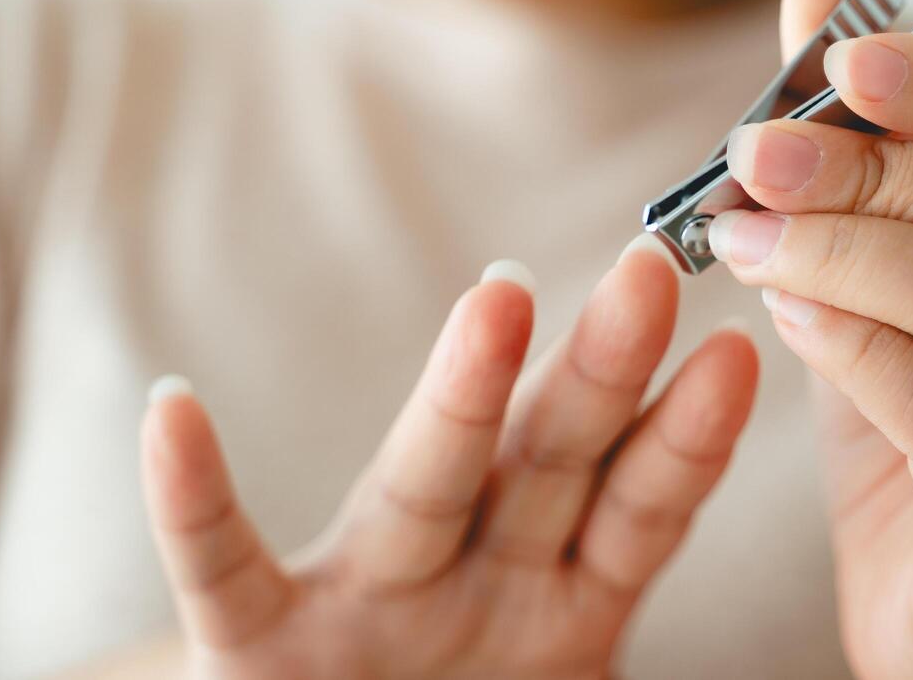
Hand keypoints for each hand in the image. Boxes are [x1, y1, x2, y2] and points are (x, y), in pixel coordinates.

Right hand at [140, 247, 757, 678]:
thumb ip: (634, 612)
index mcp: (566, 602)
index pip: (638, 508)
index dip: (684, 439)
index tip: (736, 351)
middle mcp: (476, 582)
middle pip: (547, 463)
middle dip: (599, 374)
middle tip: (653, 270)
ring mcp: (368, 607)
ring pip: (420, 487)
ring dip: (458, 394)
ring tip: (501, 297)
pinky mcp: (255, 649)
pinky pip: (221, 568)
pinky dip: (195, 497)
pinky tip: (176, 412)